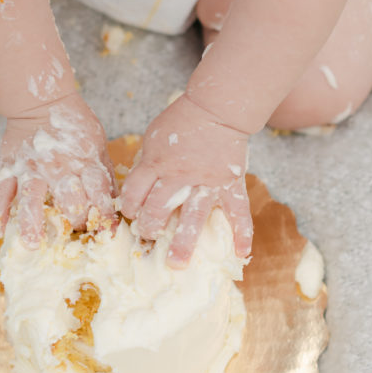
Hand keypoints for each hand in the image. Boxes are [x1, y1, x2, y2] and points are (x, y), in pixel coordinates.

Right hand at [0, 92, 115, 245]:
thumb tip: (115, 204)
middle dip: (75, 221)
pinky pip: (2, 189)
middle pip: (69, 200)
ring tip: (31, 243)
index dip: (104, 215)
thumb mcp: (98, 146)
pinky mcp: (10, 166)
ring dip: (32, 222)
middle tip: (74, 233)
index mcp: (85, 163)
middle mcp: (59, 168)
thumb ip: (104, 175)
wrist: (42, 102)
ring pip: (31, 198)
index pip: (98, 194)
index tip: (106, 233)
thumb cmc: (74, 127)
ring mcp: (32, 168)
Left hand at [120, 93, 252, 267]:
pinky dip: (242, 233)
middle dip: (150, 227)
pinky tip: (240, 253)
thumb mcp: (154, 139)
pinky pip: (238, 211)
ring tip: (176, 264)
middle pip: (158, 208)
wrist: (216, 108)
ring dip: (183, 242)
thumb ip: (146, 165)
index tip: (131, 214)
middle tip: (149, 237)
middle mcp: (179, 176)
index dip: (129, 207)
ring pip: (193, 216)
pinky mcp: (230, 183)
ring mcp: (206, 182)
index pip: (135, 193)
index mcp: (156, 163)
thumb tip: (136, 191)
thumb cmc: (181, 122)